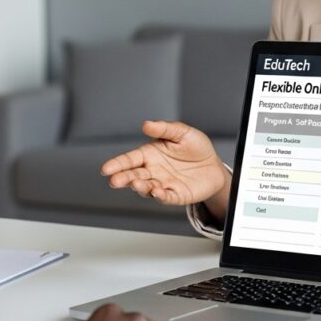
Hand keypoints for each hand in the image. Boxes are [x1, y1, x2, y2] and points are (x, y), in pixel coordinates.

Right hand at [101, 120, 230, 220]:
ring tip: (137, 184)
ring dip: (140, 187)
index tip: (106, 168)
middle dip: (123, 178)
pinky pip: (166, 197)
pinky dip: (160, 196)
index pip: (130, 159)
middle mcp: (153, 170)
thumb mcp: (182, 132)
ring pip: (147, 187)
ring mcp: (163, 184)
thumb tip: (146, 124)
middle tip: (115, 180)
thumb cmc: (196, 148)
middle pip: (134, 175)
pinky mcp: (176, 195)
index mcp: (150, 154)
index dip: (117, 164)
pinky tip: (157, 192)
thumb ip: (164, 128)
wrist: (213, 165)